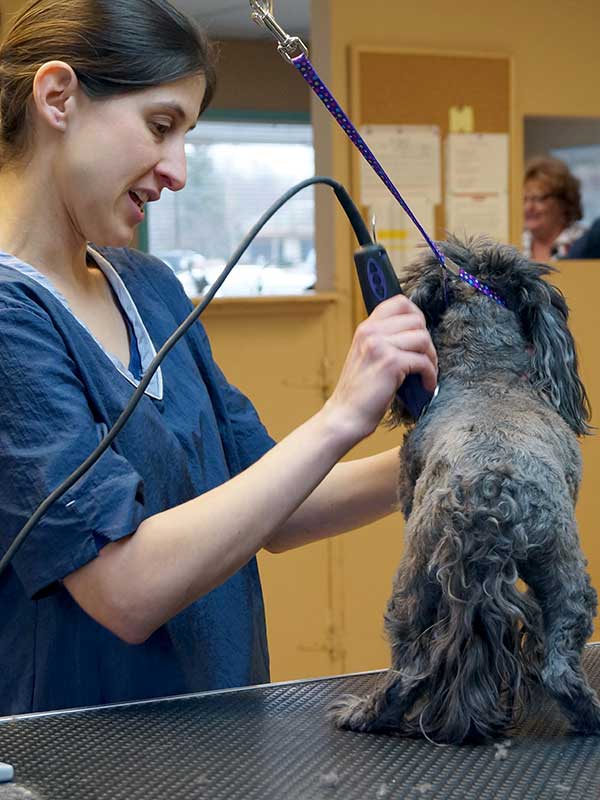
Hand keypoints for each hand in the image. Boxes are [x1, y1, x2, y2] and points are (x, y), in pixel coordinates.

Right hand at [324, 295, 436, 442]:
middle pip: (417, 320)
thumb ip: (385, 340)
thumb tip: (417, 332)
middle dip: (427, 341)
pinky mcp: (391, 363)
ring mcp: (380, 345)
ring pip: (423, 338)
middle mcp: (371, 332)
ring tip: (427, 374)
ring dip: (432, 358)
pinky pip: (423, 361)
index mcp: (366, 328)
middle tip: (426, 360)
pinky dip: (430, 375)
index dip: (417, 316)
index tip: (421, 334)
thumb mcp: (367, 356)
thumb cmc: (361, 391)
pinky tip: (426, 386)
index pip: (399, 302)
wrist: (346, 415)